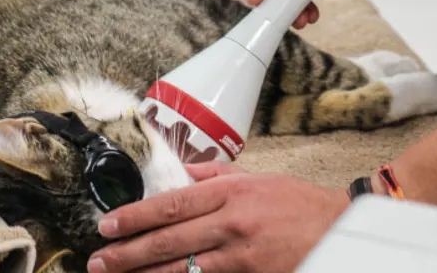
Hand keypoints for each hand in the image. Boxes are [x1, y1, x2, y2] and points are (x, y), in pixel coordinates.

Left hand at [87, 161, 349, 272]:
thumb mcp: (257, 176)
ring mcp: (240, 254)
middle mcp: (232, 221)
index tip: (111, 224)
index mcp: (231, 191)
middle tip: (100, 258)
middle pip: (171, 238)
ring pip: (181, 268)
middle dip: (130, 250)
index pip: (174, 203)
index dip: (138, 214)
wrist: (336, 227)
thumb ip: (218, 174)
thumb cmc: (295, 200)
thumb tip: (185, 173)